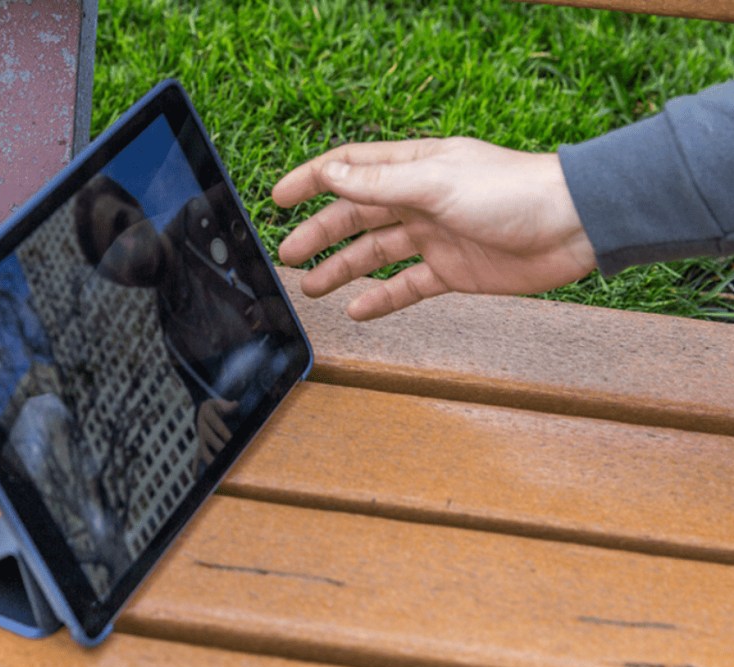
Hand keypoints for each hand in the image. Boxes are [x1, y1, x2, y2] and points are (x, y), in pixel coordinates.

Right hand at [194, 398, 237, 470]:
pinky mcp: (200, 446)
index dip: (224, 432)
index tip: (231, 439)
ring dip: (210, 459)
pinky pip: (196, 457)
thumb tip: (235, 404)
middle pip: (209, 438)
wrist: (203, 410)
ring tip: (217, 468)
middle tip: (228, 455)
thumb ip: (227, 405)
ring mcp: (201, 438)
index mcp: (207, 415)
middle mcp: (202, 427)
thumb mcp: (220, 402)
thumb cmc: (217, 407)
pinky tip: (195, 477)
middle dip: (218, 447)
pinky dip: (195, 467)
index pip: (216, 424)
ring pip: (203, 450)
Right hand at [272, 137, 596, 319]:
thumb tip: (331, 173)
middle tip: (288, 255)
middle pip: (356, 216)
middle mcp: (420, 200)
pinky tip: (357, 310)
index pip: (351, 169)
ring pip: (376, 253)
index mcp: (414, 168)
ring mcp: (435, 236)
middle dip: (320, 234)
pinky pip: (407, 286)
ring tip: (312, 287)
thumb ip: (380, 183)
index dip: (313, 180)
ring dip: (342, 269)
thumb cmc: (515, 192)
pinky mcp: (453, 271)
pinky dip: (381, 298)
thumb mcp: (437, 182)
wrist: (575, 226)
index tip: (279, 198)